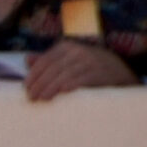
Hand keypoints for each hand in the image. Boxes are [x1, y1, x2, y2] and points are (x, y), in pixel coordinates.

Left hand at [23, 38, 137, 101]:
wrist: (120, 73)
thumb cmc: (87, 69)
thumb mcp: (68, 60)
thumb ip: (49, 60)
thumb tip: (27, 59)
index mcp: (67, 47)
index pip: (45, 61)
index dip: (33, 75)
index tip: (26, 88)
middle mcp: (79, 51)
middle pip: (53, 69)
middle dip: (40, 84)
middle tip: (31, 98)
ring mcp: (91, 60)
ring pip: (65, 75)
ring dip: (51, 88)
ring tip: (41, 100)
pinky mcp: (101, 72)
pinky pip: (82, 79)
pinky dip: (70, 86)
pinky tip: (61, 93)